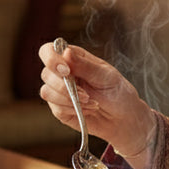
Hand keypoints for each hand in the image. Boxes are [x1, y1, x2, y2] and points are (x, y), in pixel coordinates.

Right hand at [39, 42, 154, 156]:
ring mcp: (59, 91)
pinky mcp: (60, 109)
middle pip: (46, 73)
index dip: (51, 59)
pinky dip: (73, 110)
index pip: (48, 51)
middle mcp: (63, 73)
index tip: (66, 71)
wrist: (123, 118)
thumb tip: (65, 52)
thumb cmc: (118, 92)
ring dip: (69, 99)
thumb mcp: (106, 76)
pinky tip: (89, 109)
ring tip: (91, 102)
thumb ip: (85, 66)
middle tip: (87, 94)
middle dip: (64, 86)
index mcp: (73, 58)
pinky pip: (56, 108)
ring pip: (46, 92)